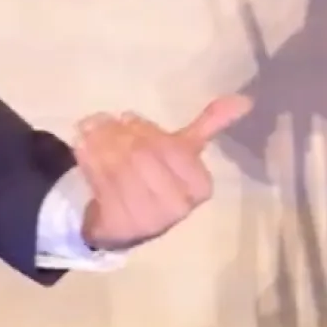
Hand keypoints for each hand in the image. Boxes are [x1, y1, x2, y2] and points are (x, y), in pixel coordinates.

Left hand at [73, 95, 251, 250]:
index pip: (169, 147)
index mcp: (199, 186)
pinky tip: (81, 147)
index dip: (144, 130)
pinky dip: (89, 162)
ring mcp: (150, 220)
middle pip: (143, 156)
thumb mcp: (182, 152)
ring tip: (86, 129)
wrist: (126, 222)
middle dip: (118, 133)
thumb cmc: (157, 179)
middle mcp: (178, 207)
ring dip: (99, 143)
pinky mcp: (122, 226)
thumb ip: (211, 125)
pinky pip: (103, 186)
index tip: (126, 118)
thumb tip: (245, 100)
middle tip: (100, 121)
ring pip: (121, 169)